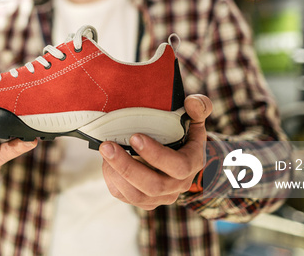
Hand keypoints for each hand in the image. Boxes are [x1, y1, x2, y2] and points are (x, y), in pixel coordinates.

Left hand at [98, 94, 212, 209]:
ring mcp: (161, 196)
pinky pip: (125, 197)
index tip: (135, 137)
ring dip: (116, 174)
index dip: (156, 154)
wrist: (180, 158)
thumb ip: (198, 107)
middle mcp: (178, 185)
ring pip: (137, 195)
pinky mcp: (145, 201)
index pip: (177, 166)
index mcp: (192, 164)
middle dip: (127, 166)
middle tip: (107, 146)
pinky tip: (107, 163)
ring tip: (104, 152)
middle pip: (154, 185)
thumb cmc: (185, 134)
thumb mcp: (194, 119)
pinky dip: (113, 180)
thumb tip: (191, 103)